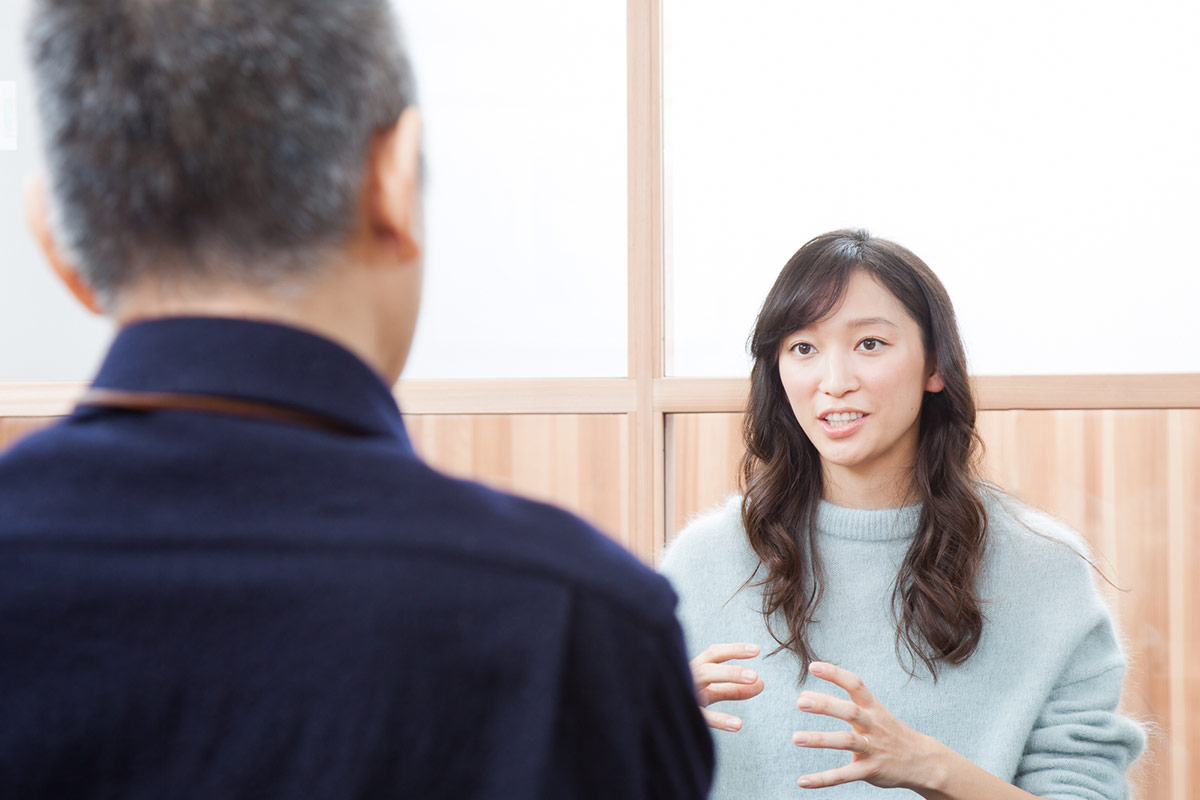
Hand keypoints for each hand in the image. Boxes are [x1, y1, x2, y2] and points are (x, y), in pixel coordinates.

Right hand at [690, 642, 764, 731]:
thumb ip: (734, 688)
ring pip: (703, 680)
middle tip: (755, 674)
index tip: (756, 650)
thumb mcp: (710, 691)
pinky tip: (737, 724)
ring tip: (752, 681)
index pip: (714, 654)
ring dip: (729, 678)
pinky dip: (720, 719)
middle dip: (732, 669)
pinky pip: (701, 715)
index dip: (734, 650)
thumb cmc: (684, 696)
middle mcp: (688, 676)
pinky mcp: (681, 713)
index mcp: (694, 667)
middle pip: (709, 667)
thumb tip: (761, 683)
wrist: (653, 714)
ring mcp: (683, 693)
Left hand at [792, 661, 945, 790]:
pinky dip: (823, 779)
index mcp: (873, 708)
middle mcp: (873, 725)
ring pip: (846, 742)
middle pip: (850, 712)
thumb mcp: (876, 712)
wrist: (924, 762)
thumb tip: (807, 696)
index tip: (813, 667)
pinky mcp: (871, 770)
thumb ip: (847, 704)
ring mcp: (873, 748)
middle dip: (826, 706)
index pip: (855, 684)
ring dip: (820, 739)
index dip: (835, 674)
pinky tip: (802, 781)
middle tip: (800, 702)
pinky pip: (844, 775)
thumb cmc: (890, 733)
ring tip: (796, 738)